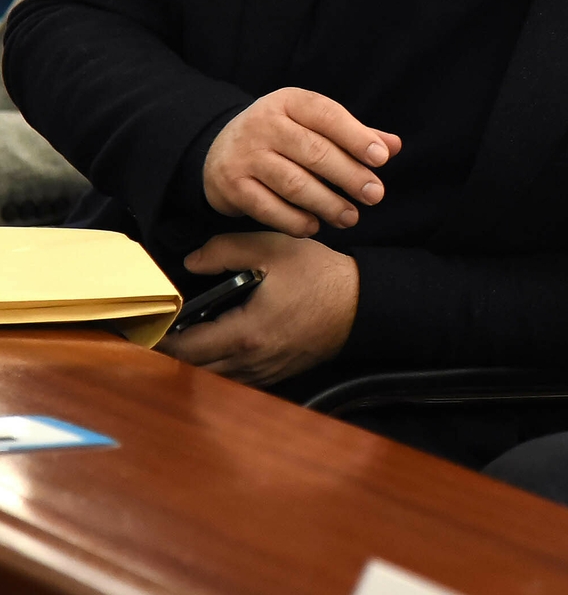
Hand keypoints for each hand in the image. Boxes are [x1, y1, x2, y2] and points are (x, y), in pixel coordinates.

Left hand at [158, 232, 358, 384]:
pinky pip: (238, 379)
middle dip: (174, 352)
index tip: (147, 326)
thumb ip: (225, 250)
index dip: (163, 339)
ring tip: (183, 337)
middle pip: (197, 370)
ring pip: (216, 378)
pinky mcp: (278, 373)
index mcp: (246, 332)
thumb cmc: (320, 275)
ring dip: (196, 362)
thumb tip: (191, 261)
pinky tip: (217, 345)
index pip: (188, 348)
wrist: (362, 302)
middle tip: (157, 331)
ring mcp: (267, 372)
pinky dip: (220, 366)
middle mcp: (253, 361)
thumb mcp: (272, 248)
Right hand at [203, 87, 400, 235]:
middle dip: (348, 175)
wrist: (219, 151)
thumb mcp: (311, 125)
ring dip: (326, 204)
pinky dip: (294, 221)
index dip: (356, 136)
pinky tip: (314, 226)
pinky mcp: (232, 185)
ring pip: (293, 183)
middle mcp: (263, 123)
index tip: (381, 159)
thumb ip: (353, 134)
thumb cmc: (280, 137)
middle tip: (374, 194)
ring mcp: (245, 155)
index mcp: (288, 101)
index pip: (326, 115)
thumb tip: (393, 146)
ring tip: (350, 217)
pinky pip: (268, 208)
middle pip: (313, 151)